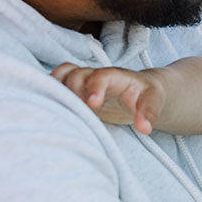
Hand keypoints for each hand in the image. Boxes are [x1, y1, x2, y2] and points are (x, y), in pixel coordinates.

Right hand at [52, 63, 166, 134]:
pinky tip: (47, 109)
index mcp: (116, 76)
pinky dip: (49, 92)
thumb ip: (149, 112)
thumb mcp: (154, 101)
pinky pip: (55, 84)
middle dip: (72, 89)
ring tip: (56, 107)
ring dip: (55, 88)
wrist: (140, 90)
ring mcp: (83, 82)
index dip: (94, 87)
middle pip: (76, 74)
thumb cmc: (146, 95)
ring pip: (61, 75)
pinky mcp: (74, 91)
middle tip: (75, 110)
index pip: (102, 76)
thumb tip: (145, 128)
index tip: (93, 104)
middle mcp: (95, 76)